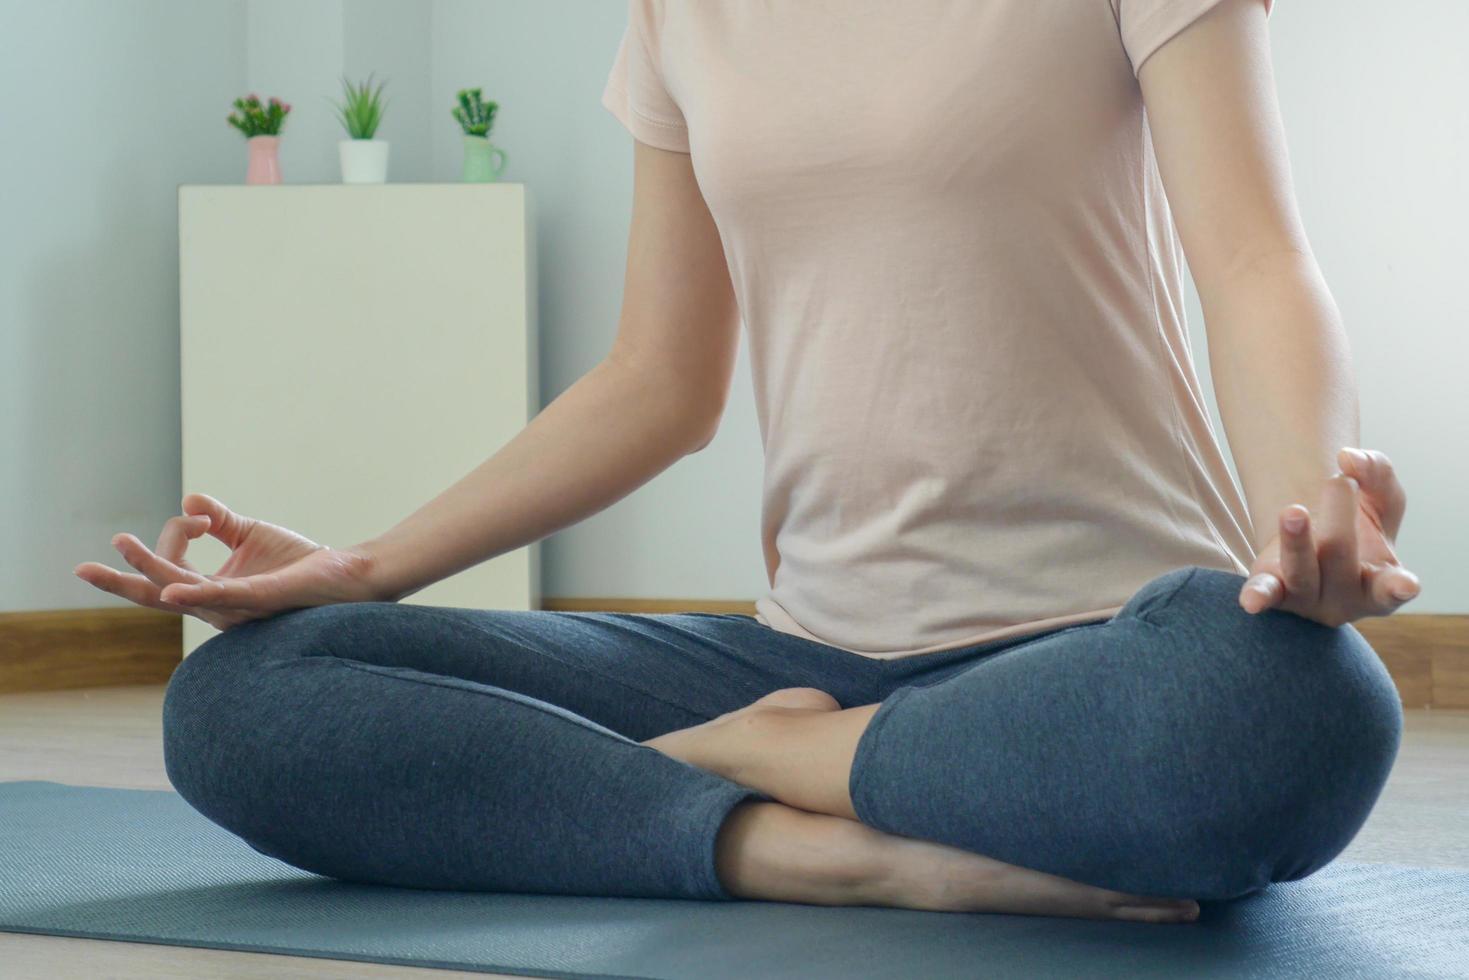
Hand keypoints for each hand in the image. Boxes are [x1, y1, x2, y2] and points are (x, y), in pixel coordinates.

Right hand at [74, 492, 382, 631]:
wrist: (346, 576)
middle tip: (81, 569)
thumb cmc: (301, 563)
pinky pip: (224, 598)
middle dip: (121, 582)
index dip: (174, 534)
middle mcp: (218, 605)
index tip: (202, 516)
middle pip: (159, 595)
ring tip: (120, 549)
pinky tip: (171, 591)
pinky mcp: (262, 600)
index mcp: (212, 592)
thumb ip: (220, 521)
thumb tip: (188, 498)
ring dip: (150, 572)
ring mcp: (238, 606)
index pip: (171, 567)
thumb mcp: (252, 535)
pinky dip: (196, 594)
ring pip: (182, 592)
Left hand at [1238, 447, 1419, 626]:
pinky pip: (1267, 593)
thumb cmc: (1359, 526)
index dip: (1399, 587)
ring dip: (1297, 542)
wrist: (1314, 539)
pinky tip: (1250, 602)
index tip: (1406, 584)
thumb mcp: (1379, 498)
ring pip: (1301, 572)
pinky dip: (1260, 596)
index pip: (1391, 588)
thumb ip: (1377, 473)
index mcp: (1381, 583)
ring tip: (1294, 512)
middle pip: (1340, 556)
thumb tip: (1350, 458)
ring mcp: (1307, 598)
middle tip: (1340, 481)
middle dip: (1339, 514)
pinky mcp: (1276, 592)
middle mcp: (1345, 598)